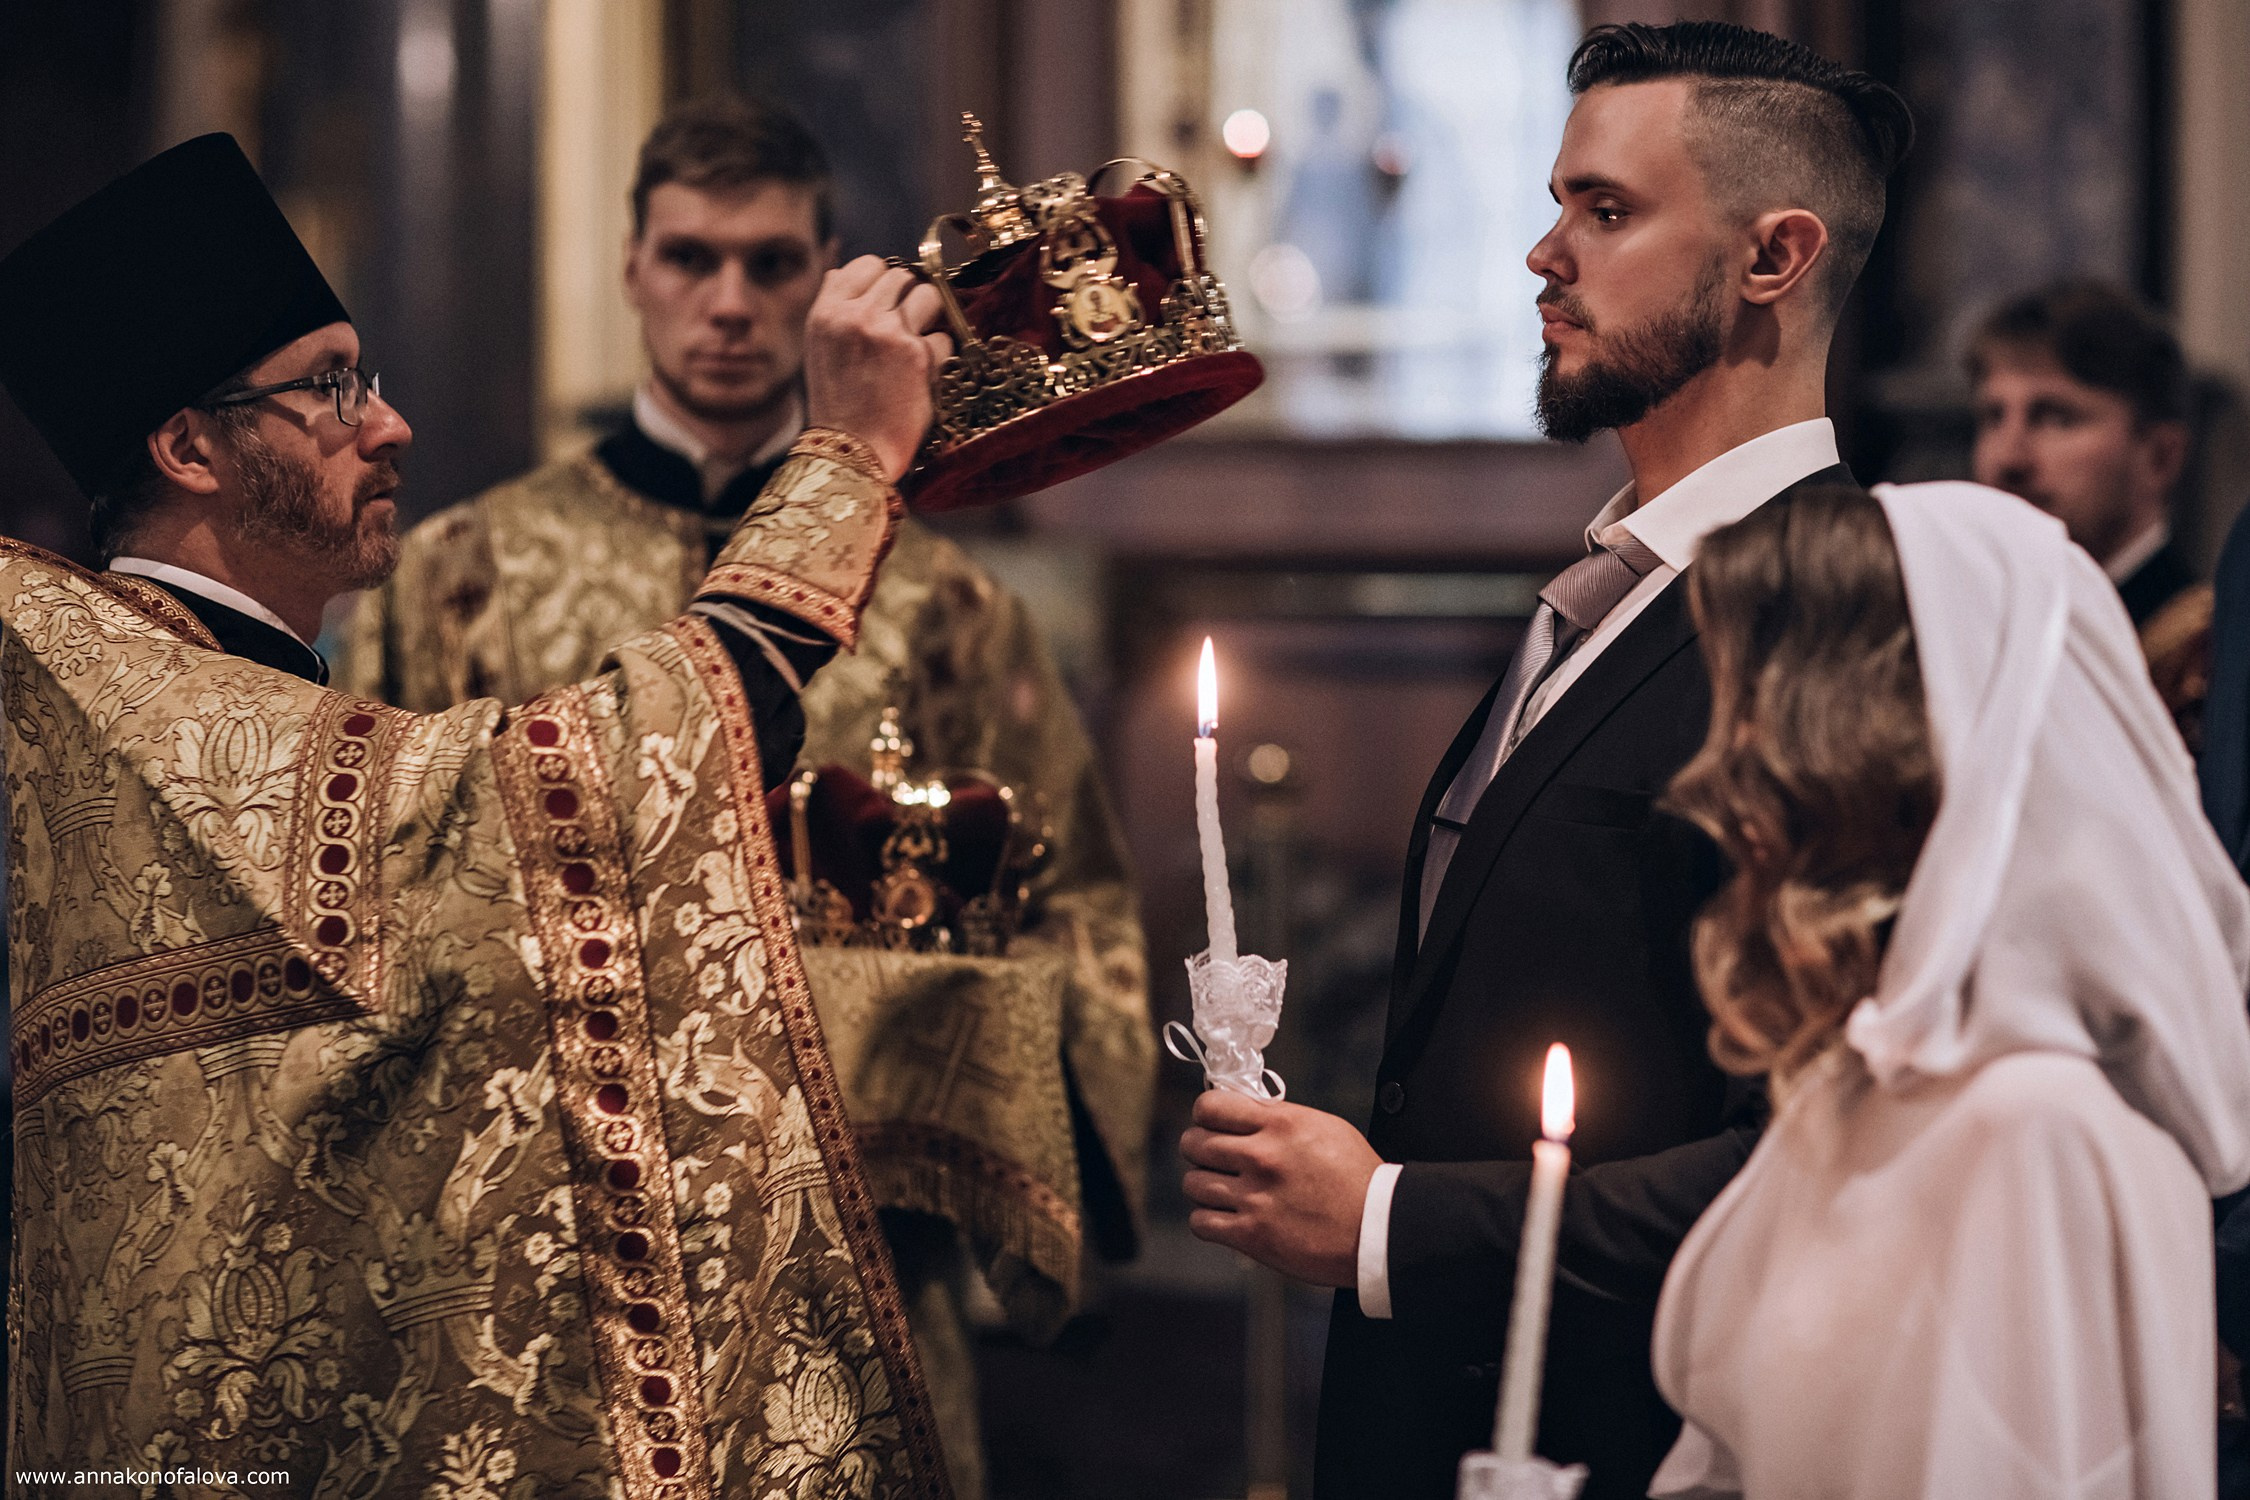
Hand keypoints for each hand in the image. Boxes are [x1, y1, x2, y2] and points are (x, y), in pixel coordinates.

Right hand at [802, 255, 954, 482]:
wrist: (851, 451)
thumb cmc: (838, 404)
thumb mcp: (820, 348)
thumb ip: (835, 309)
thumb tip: (845, 272)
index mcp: (827, 312)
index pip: (867, 264)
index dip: (884, 280)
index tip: (890, 300)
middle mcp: (856, 316)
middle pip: (901, 276)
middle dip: (910, 297)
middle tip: (909, 325)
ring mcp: (888, 333)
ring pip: (929, 295)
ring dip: (930, 317)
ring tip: (919, 343)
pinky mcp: (918, 355)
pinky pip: (944, 336)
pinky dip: (939, 355)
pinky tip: (924, 375)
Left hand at [1180, 1089, 1381, 1287]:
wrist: (1377, 1228)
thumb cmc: (1357, 1178)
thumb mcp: (1323, 1127)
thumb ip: (1277, 1117)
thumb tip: (1241, 1111)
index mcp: (1280, 1124)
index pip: (1210, 1107)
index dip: (1205, 1116)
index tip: (1211, 1124)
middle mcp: (1262, 1156)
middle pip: (1193, 1143)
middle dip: (1198, 1149)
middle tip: (1214, 1158)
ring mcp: (1254, 1197)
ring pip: (1192, 1183)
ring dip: (1203, 1185)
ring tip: (1223, 1189)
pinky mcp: (1251, 1234)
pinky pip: (1200, 1221)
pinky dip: (1208, 1219)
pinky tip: (1226, 1216)